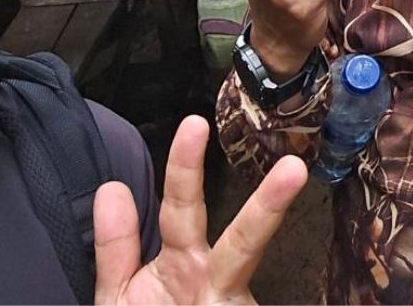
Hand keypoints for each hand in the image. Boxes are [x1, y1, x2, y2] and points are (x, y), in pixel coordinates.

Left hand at [93, 115, 306, 304]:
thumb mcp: (120, 295)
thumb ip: (116, 246)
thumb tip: (112, 187)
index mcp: (183, 265)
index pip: (182, 208)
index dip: (184, 168)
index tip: (193, 123)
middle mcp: (217, 285)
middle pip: (245, 242)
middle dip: (269, 207)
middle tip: (293, 169)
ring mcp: (230, 304)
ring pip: (255, 262)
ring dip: (275, 239)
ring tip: (300, 203)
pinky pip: (245, 305)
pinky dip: (235, 300)